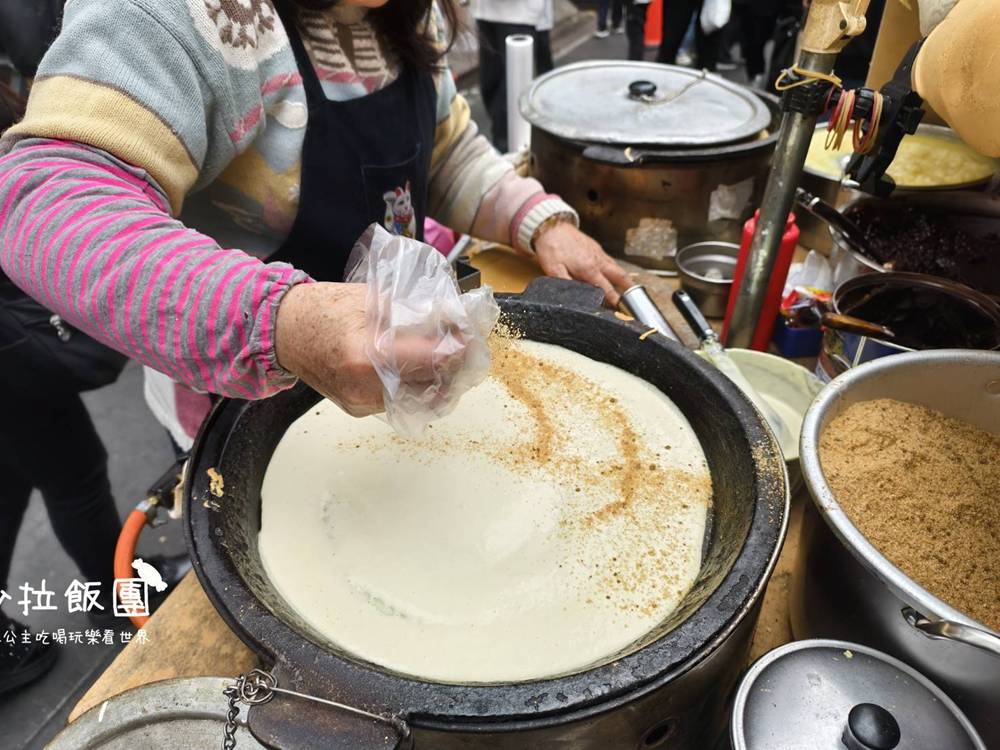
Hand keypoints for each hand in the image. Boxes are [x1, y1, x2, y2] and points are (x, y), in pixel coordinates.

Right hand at [274, 282, 462, 416]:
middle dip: (454, 367)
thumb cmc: (324, 309)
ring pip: (420, 400)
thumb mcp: (374, 299)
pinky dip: (415, 387)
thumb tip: (454, 318)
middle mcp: (364, 387)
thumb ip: (415, 312)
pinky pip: (400, 403)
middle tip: (464, 348)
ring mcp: (361, 403)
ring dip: (439, 381)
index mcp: (367, 355)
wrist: (285, 332)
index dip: (458, 348)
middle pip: (432, 386)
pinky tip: (418, 369)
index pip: (433, 360)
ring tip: (445, 358)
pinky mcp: (359, 410)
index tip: (469, 336)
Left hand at [534, 222, 629, 306]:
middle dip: (629, 287)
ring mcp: (597, 252)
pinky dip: (615, 267)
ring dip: (624, 277)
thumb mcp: (554, 270)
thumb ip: (567, 284)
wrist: (551, 225)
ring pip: (616, 266)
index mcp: (588, 269)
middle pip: (619, 275)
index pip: (606, 288)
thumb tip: (576, 297)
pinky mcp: (594, 246)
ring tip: (630, 286)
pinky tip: (613, 271)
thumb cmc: (551, 247)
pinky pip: (609, 259)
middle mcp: (597, 260)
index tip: (622, 307)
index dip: (615, 299)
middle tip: (637, 296)